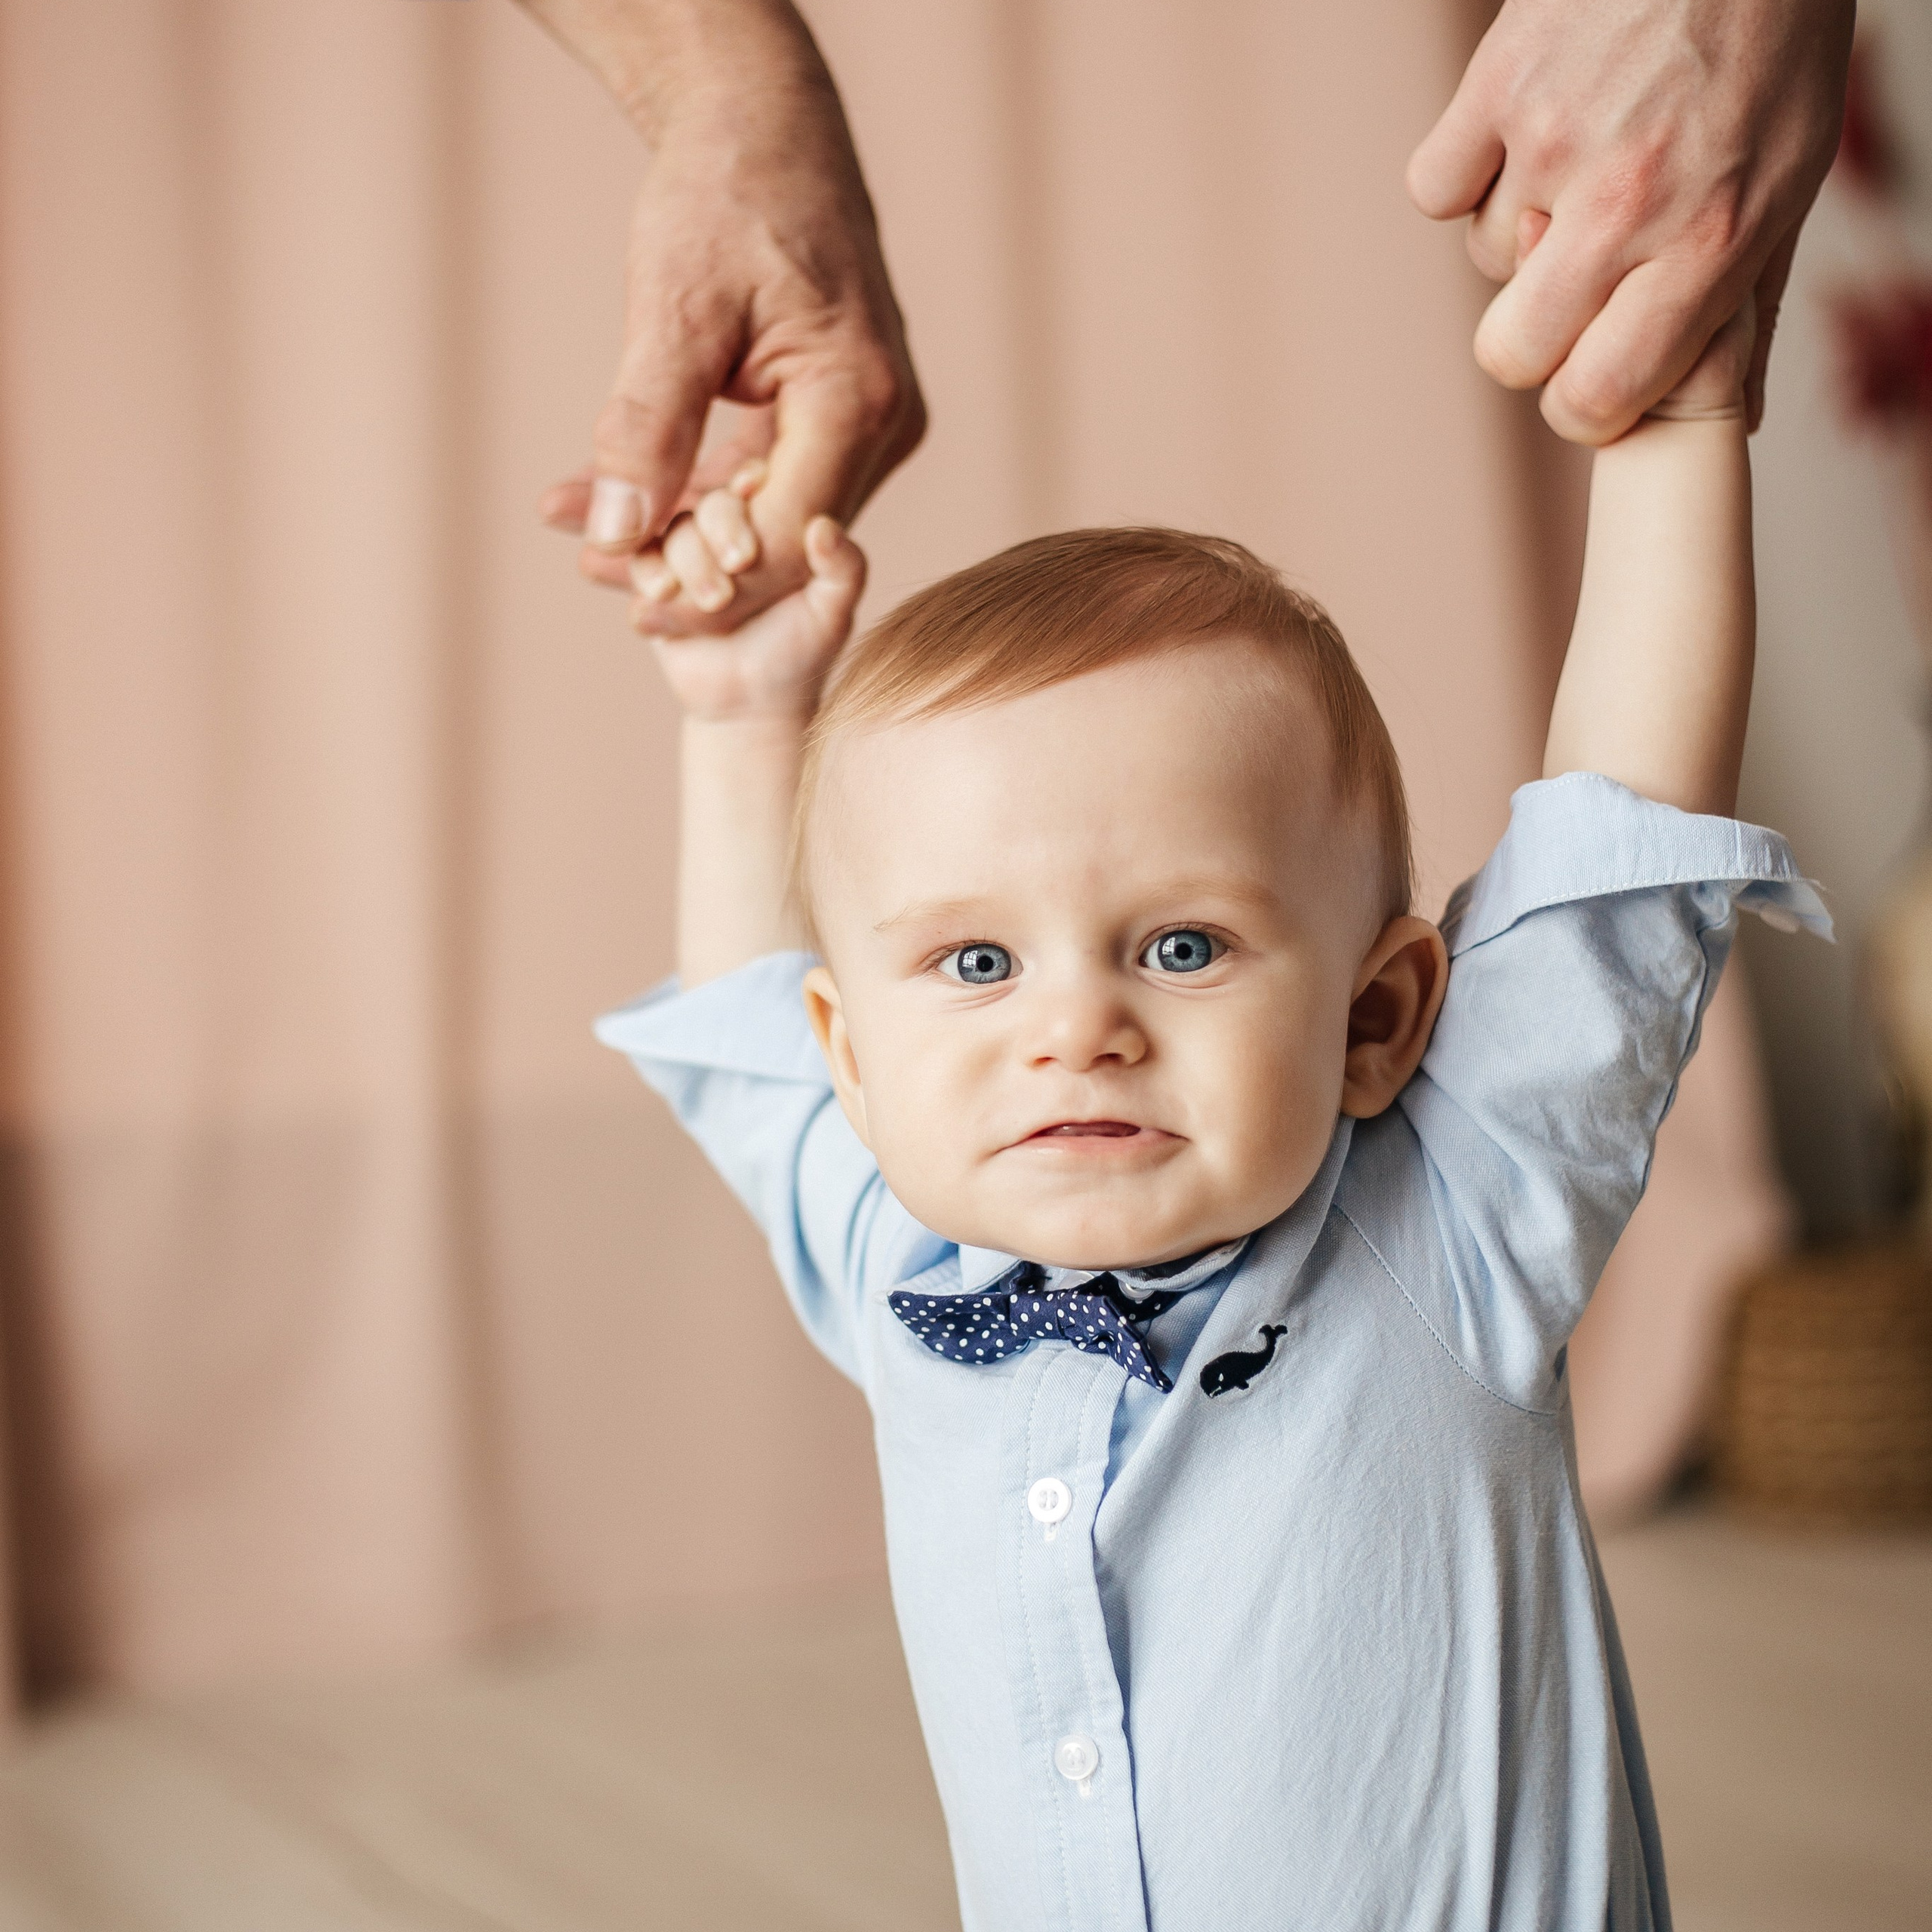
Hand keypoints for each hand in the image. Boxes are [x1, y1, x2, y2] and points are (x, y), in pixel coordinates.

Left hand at [538, 73, 922, 634]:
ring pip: (776, 520)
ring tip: (590, 541)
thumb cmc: (726, 198)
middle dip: (689, 565)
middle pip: (785, 542)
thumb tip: (614, 534)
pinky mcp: (844, 419)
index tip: (625, 596)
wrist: (766, 128)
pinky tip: (628, 501)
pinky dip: (704, 493)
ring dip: (688, 533)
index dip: (707, 580)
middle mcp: (886, 425)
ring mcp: (874, 425)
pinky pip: (773, 481)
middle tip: (591, 572)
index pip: (785, 538)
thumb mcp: (675, 311)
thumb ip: (647, 426)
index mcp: (860, 401)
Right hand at [647, 502, 865, 721]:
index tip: (751, 495)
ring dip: (686, 563)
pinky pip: (637, 564)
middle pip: (708, 505)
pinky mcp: (654, 584)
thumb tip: (824, 526)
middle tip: (737, 570)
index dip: (746, 485)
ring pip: (670, 534)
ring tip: (712, 602)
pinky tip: (662, 598)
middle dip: (717, 532)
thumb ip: (845, 570)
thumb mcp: (832, 614)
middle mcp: (724, 531)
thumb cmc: (801, 653)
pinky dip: (647, 577)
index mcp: (769, 523)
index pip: (754, 482)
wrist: (750, 705)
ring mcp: (685, 556)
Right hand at [1407, 0, 1853, 441]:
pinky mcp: (1498, 84)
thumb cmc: (1770, 46)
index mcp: (1707, 241)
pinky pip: (1437, 190)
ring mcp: (1554, 142)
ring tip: (1578, 158)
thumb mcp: (1789, 179)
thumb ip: (1746, 302)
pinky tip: (1520, 133)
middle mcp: (1627, 201)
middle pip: (1512, 353)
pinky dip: (1466, 171)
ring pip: (1485, 260)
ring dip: (1519, 229)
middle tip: (1571, 284)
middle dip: (1534, 337)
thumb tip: (1733, 419)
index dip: (1581, 403)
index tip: (1591, 375)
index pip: (1593, 398)